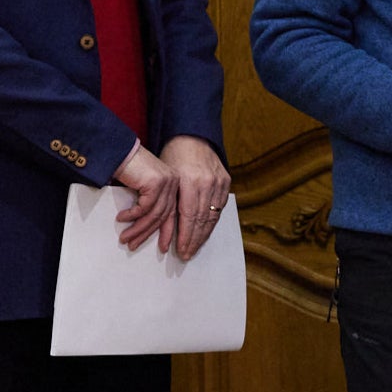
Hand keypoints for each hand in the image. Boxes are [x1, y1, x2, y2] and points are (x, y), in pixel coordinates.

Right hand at [111, 142, 176, 252]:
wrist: (118, 149)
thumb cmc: (128, 167)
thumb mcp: (142, 187)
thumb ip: (149, 201)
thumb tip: (146, 224)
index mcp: (174, 185)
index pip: (172, 213)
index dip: (166, 232)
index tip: (162, 247)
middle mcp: (174, 184)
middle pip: (163, 216)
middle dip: (147, 233)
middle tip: (134, 245)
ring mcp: (166, 183)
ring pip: (154, 214)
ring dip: (137, 228)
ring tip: (125, 237)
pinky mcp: (155, 183)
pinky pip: (144, 207)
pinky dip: (132, 215)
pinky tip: (121, 219)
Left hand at [158, 134, 231, 259]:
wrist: (192, 137)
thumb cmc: (173, 156)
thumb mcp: (167, 178)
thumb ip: (169, 201)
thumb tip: (164, 230)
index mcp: (189, 181)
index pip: (188, 216)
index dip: (185, 236)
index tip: (180, 250)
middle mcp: (207, 183)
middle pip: (202, 219)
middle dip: (194, 240)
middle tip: (186, 255)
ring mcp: (219, 182)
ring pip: (212, 216)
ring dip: (203, 235)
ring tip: (195, 248)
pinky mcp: (226, 182)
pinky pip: (219, 208)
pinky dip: (212, 223)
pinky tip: (205, 233)